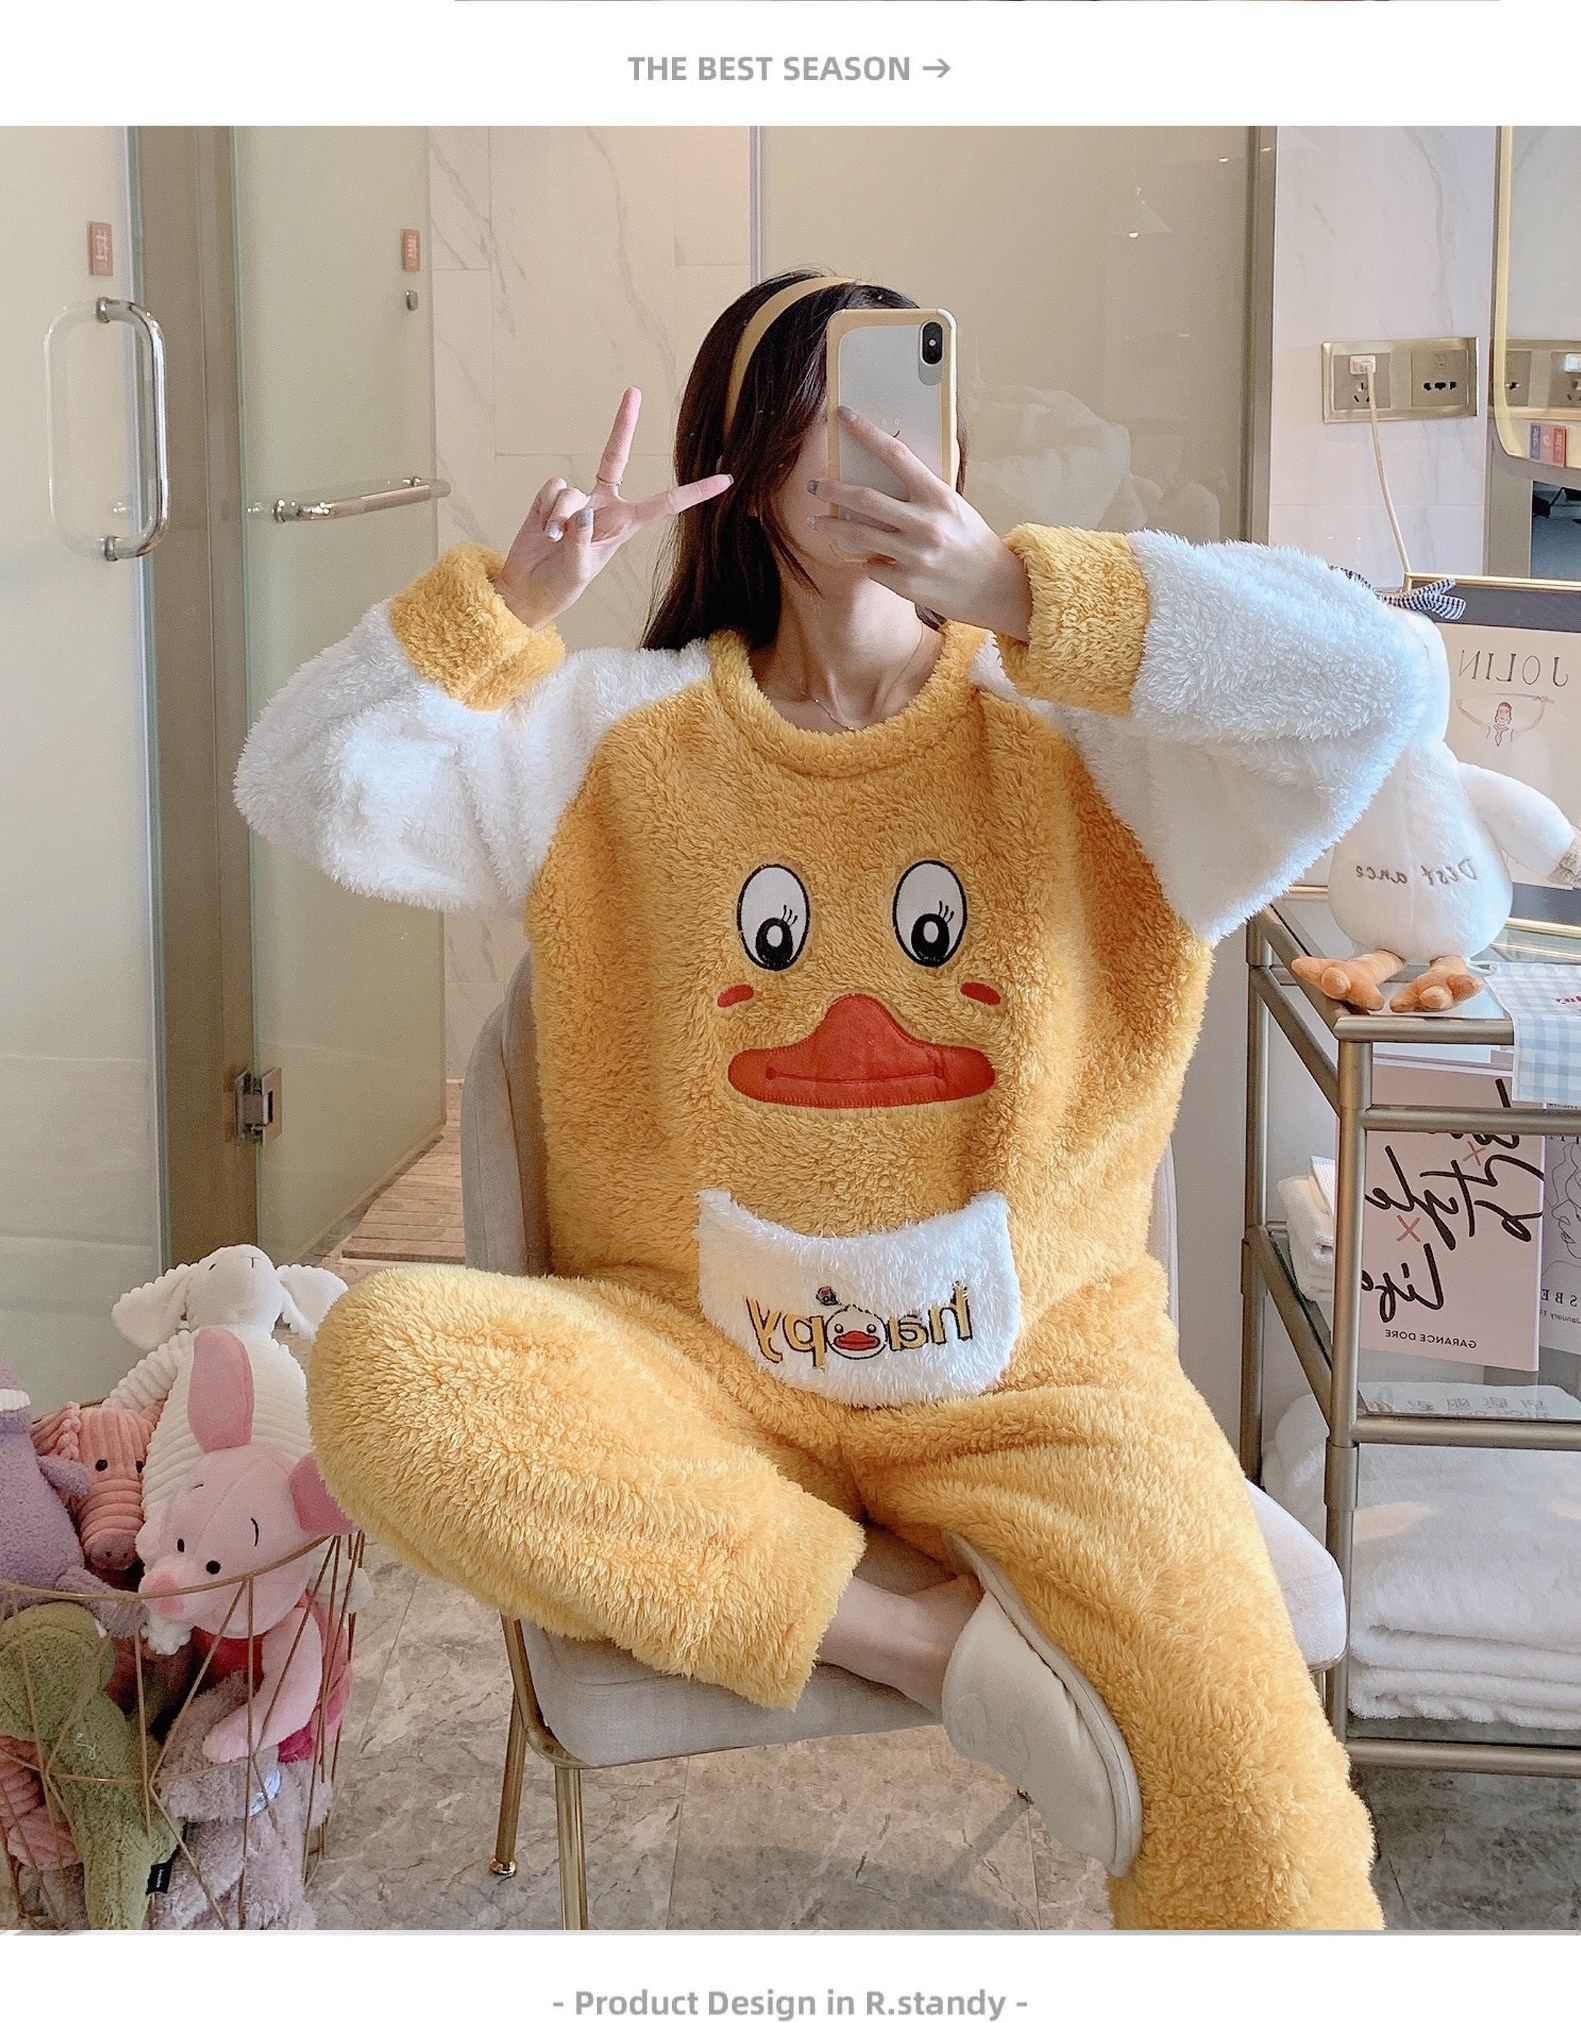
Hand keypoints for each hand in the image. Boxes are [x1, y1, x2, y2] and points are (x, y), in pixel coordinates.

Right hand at [495, 388, 732, 629]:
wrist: (529, 587)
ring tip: (555, 540)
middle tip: (633, 391)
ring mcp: (577, 499)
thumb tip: (583, 511)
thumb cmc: (561, 585)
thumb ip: (582, 541)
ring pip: (570, 491)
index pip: (665, 504)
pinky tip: (543, 529)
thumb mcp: (578, 571)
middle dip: (622, 423)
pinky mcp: (551, 497)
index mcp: (624, 525)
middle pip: (614, 455)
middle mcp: (604, 505)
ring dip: (559, 516)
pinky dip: (545, 510)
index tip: (725, 479)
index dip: (695, 492)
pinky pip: (551, 488)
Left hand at [807, 407, 1032, 640]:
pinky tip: (877, 562)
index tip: (843, 416)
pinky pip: (873, 567)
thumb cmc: (972, 543)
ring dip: (830, 527)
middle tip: (813, 485)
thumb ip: (923, 493)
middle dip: (831, 490)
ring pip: (858, 535)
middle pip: (864, 499)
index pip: (896, 455)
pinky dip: (871, 562)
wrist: (997, 589)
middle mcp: (926, 524)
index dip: (866, 433)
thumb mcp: (955, 508)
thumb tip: (887, 468)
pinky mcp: (907, 584)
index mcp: (940, 497)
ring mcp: (915, 556)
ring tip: (815, 522)